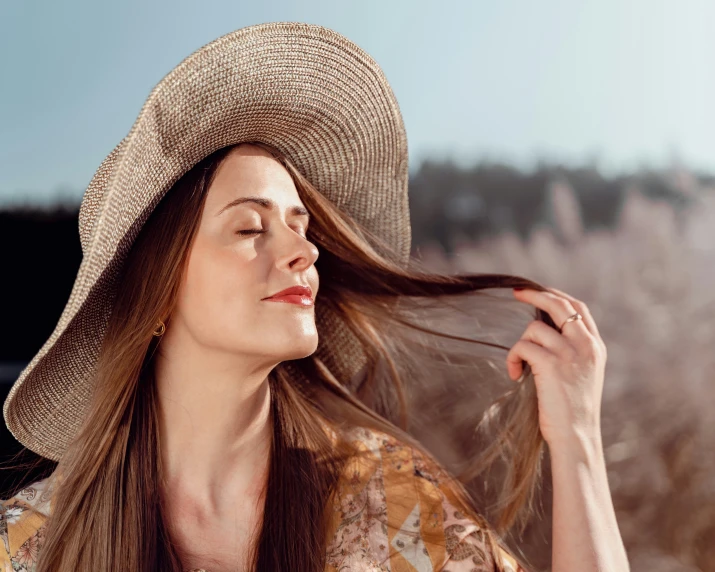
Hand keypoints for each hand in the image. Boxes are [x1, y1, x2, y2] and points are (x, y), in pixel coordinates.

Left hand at [506, 287, 606, 448]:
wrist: (577, 437)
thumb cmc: (573, 411)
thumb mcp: (581, 375)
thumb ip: (571, 351)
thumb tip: (541, 330)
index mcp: (596, 347)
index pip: (578, 309)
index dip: (557, 295)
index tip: (539, 291)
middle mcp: (586, 345)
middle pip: (559, 305)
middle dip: (535, 294)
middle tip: (516, 292)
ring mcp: (569, 353)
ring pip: (534, 328)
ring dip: (520, 346)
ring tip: (519, 367)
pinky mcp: (551, 364)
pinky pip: (522, 346)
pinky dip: (513, 358)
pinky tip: (515, 375)